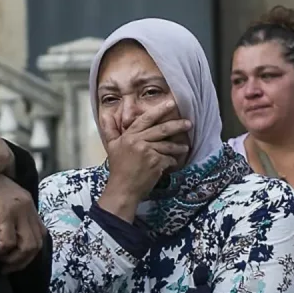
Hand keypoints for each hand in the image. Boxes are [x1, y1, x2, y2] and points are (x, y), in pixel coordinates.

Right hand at [0, 175, 45, 271]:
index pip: (40, 236)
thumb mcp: (1, 205)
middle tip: (4, 267)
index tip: (13, 262)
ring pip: (27, 245)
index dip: (28, 254)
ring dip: (13, 259)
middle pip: (36, 244)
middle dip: (21, 261)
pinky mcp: (6, 212)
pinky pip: (9, 240)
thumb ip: (9, 219)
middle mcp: (28, 208)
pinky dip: (2, 250)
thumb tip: (8, 245)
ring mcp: (19, 209)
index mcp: (29, 207)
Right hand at [97, 100, 190, 221]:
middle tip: (189, 123)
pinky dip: (172, 161)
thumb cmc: (118, 169)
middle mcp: (138, 141)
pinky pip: (168, 159)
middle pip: (162, 129)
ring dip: (178, 147)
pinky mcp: (155, 163)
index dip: (159, 110)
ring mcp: (147, 152)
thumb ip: (110, 130)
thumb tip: (105, 115)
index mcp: (129, 136)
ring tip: (185, 147)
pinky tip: (173, 163)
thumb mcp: (111, 146)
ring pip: (167, 145)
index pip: (146, 118)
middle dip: (177, 125)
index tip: (171, 103)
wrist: (122, 189)